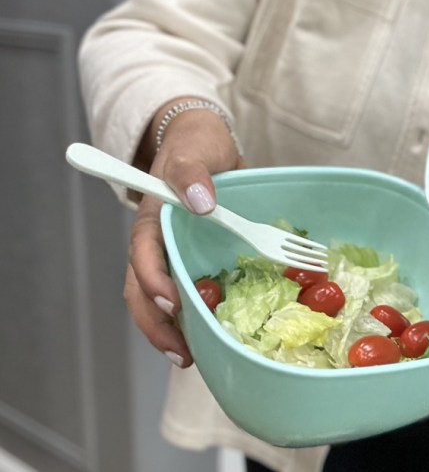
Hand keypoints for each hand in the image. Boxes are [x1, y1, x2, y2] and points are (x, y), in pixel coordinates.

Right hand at [125, 99, 242, 366]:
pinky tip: (213, 336)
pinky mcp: (195, 260)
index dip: (153, 282)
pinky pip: (192, 292)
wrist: (207, 143)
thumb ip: (192, 170)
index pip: (143, 256)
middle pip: (144, 291)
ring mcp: (175, 254)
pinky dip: (198, 316)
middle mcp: (158, 243)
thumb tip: (199, 201)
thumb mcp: (194, 147)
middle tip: (181, 353)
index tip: (170, 302)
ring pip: (163, 300)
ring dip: (173, 330)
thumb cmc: (196, 144)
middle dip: (158, 325)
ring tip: (192, 357)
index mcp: (153, 219)